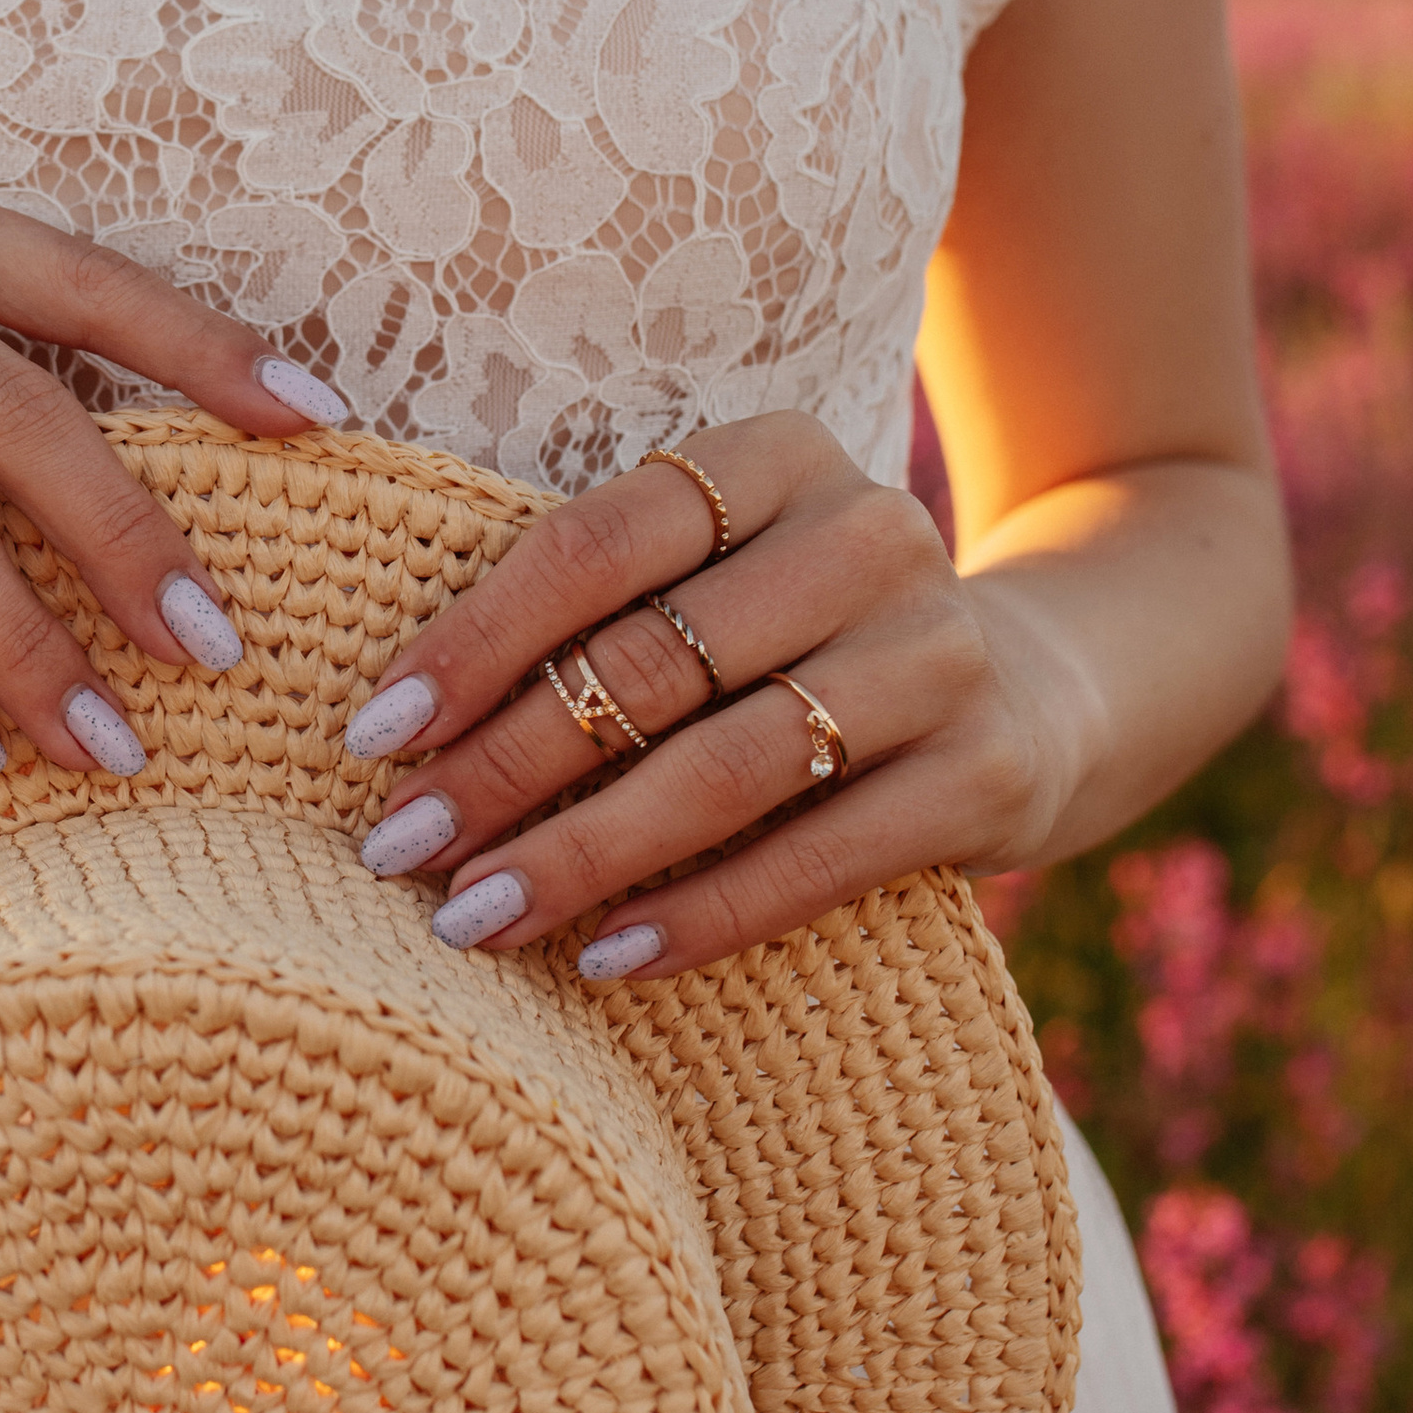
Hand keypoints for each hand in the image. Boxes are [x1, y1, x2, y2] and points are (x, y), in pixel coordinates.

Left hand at [340, 415, 1053, 979]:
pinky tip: (606, 955)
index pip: (596, 543)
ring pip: (725, 767)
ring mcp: (939, 652)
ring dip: (581, 853)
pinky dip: (703, 914)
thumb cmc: (797, 637)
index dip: (475, 641)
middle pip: (650, 663)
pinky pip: (817, 856)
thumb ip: (599, 609)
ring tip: (472, 914)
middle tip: (398, 845)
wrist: (1037, 693)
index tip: (375, 733)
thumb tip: (396, 726)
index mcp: (779, 456)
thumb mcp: (718, 577)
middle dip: (503, 765)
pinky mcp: (985, 770)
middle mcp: (870, 534)